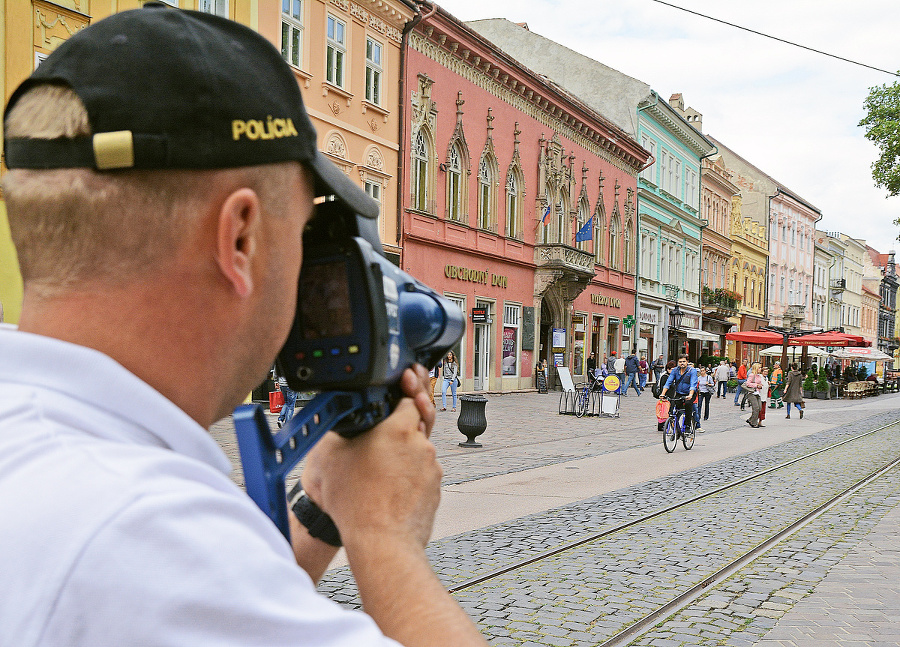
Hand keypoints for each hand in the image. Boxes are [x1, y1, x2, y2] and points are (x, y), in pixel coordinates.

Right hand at [300, 367, 441, 550]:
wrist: (380, 542)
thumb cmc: (355, 503)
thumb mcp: (331, 454)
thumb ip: (342, 426)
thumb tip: (343, 415)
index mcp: (398, 428)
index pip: (408, 397)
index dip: (402, 393)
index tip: (400, 386)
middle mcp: (421, 445)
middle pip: (415, 423)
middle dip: (399, 427)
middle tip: (381, 434)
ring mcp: (431, 469)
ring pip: (417, 451)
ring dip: (402, 455)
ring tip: (377, 470)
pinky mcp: (434, 490)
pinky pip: (420, 475)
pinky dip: (408, 477)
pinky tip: (387, 488)